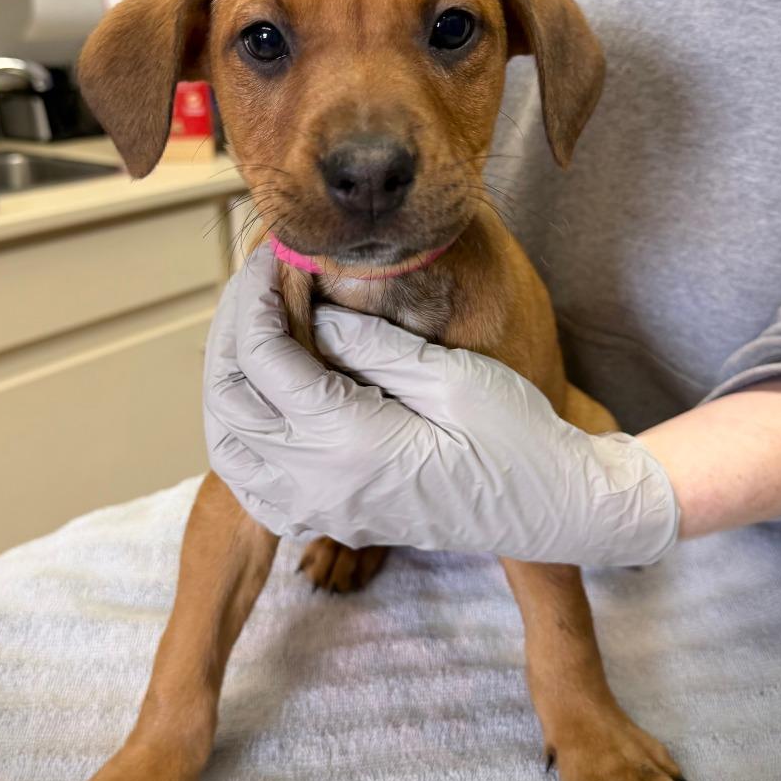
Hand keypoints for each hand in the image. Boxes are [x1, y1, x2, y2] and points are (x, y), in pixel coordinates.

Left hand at [203, 246, 678, 564]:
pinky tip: (267, 411)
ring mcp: (322, 510)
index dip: (255, 298)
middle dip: (231, 334)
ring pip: (230, 450)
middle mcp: (318, 482)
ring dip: (229, 389)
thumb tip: (314, 316)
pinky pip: (258, 492)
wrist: (552, 509)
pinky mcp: (334, 521)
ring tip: (255, 340)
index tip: (271, 259)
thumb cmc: (517, 438)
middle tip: (256, 291)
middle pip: (229, 401)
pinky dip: (244, 446)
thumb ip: (369, 344)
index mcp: (347, 440)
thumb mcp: (451, 376)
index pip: (263, 357)